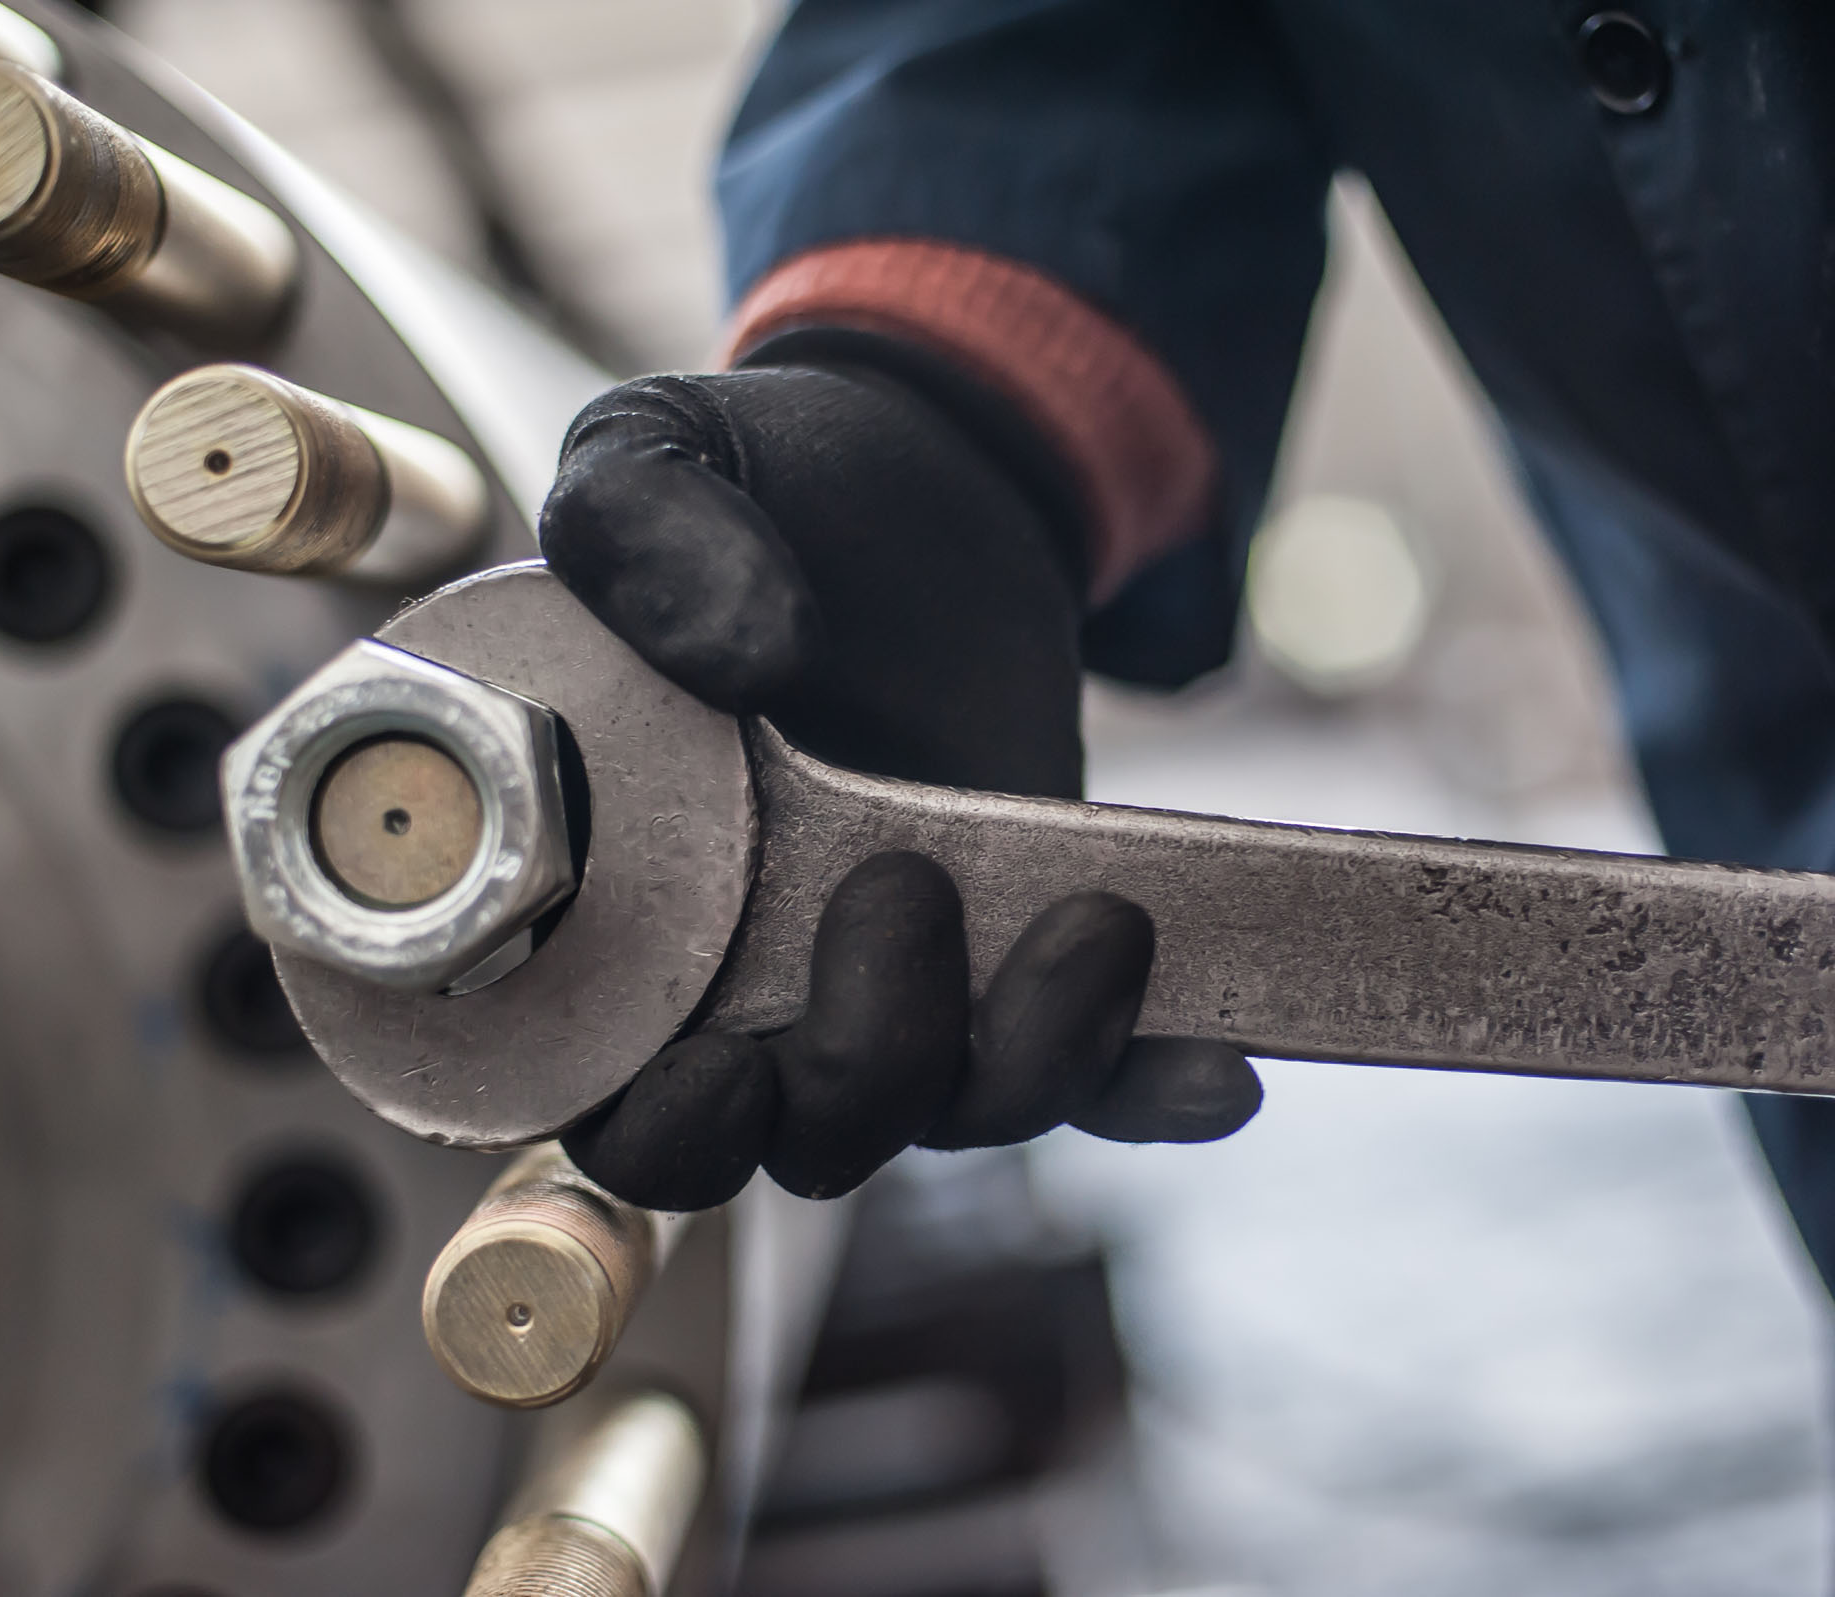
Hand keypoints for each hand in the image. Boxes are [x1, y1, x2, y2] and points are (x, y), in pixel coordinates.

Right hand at [540, 348, 1259, 1208]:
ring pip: (955, 1114)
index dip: (667, 1129)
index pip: (616, 1106)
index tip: (729, 1060)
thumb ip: (641, 532)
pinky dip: (1151, 1092)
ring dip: (1029, 1058)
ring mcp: (894, 979)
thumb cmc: (758, 483)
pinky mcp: (1017, 959)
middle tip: (902, 892)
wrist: (925, 475)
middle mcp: (751, 978)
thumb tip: (742, 655)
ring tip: (1094, 918)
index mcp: (621, 909)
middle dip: (866, 1070)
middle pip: (803, 1136)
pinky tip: (1218, 1072)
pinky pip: (1092, 1080)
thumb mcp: (660, 458)